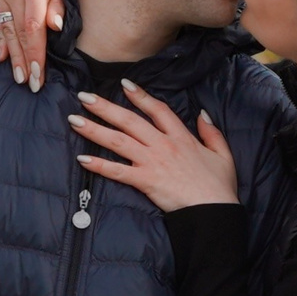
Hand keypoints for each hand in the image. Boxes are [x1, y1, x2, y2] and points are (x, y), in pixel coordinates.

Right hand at [0, 0, 65, 90]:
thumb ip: (59, 4)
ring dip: (12, 55)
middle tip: (30, 84)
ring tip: (19, 77)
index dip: (35, 53)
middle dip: (24, 60)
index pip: (32, 27)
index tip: (39, 75)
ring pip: (6, 28)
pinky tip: (2, 58)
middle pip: (18, 31)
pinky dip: (1, 40)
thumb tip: (55, 28)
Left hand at [71, 81, 238, 211]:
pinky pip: (117, 171)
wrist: (213, 211)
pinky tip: (82, 158)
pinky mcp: (145, 181)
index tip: (124, 84)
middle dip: (105, 107)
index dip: (140, 96)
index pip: (157, 110)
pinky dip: (99, 165)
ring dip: (94, 130)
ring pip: (118, 141)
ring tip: (74, 120)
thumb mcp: (222, 154)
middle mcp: (163, 145)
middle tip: (84, 96)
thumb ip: (211, 132)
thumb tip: (202, 114)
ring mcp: (152, 162)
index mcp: (181, 137)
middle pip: (129, 121)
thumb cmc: (219, 186)